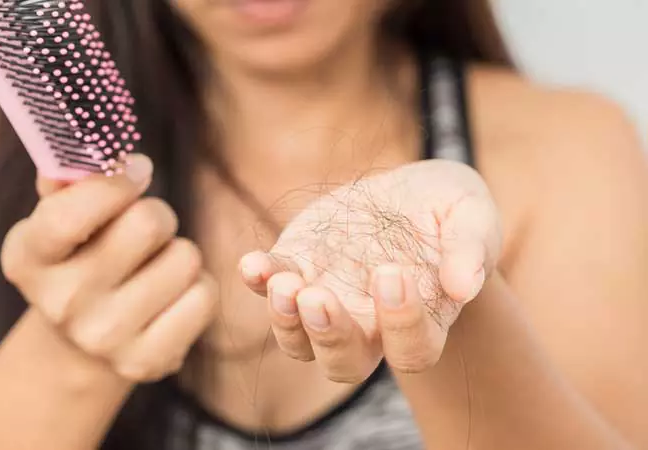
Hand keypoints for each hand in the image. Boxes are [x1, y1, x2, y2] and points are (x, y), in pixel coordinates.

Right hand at [1, 154, 218, 382]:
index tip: (137, 170)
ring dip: (178, 251)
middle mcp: (60, 303)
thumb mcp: (58, 216)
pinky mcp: (146, 360)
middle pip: (148, 224)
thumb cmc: (80, 257)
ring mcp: (103, 338)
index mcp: (28, 257)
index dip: (116, 182)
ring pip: (185, 257)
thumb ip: (70, 177)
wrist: (83, 341)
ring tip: (154, 265)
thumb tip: (98, 142)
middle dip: (157, 213)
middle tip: (147, 226)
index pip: (72, 211)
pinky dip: (197, 285)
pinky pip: (204, 295)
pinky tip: (171, 295)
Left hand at [239, 159, 500, 381]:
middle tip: (318, 298)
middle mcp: (369, 325)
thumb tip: (463, 286)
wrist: (410, 195)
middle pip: (345, 362)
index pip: (412, 350)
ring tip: (283, 284)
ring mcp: (328, 300)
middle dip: (329, 336)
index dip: (401, 324)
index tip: (392, 273)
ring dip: (286, 320)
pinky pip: (270, 286)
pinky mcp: (298, 268)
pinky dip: (258, 279)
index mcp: (421, 321)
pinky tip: (252, 263)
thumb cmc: (449, 213)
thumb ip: (472, 249)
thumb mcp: (472, 215)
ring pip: (300, 341)